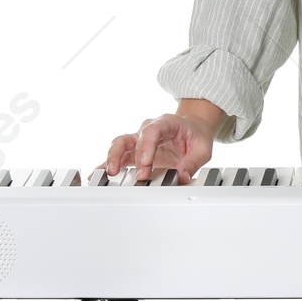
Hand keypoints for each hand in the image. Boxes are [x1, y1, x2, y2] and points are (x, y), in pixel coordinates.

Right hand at [104, 100, 223, 184]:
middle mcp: (148, 129)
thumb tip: (181, 177)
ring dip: (113, 159)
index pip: (152, 131)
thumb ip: (192, 162)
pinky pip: (118, 155)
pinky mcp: (134, 151)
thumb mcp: (202, 149)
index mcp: (166, 123)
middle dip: (129, 156)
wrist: (192, 129)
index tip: (146, 163)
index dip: (146, 146)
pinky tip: (99, 173)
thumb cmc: (195, 136)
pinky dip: (107, 163)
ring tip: (110, 173)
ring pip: (119, 144)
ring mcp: (139, 139)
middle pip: (130, 138)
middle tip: (135, 174)